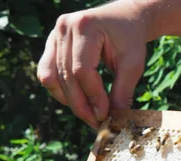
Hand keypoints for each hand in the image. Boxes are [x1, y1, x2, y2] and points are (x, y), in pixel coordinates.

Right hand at [37, 2, 148, 128]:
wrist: (124, 18)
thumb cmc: (130, 39)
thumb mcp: (133, 64)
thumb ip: (123, 91)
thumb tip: (115, 119)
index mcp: (86, 27)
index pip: (82, 70)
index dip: (93, 96)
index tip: (105, 115)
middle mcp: (64, 27)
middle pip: (66, 76)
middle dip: (81, 104)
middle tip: (96, 123)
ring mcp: (54, 34)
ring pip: (52, 77)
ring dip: (69, 101)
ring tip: (89, 114)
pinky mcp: (52, 43)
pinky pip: (47, 72)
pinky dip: (60, 91)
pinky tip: (78, 101)